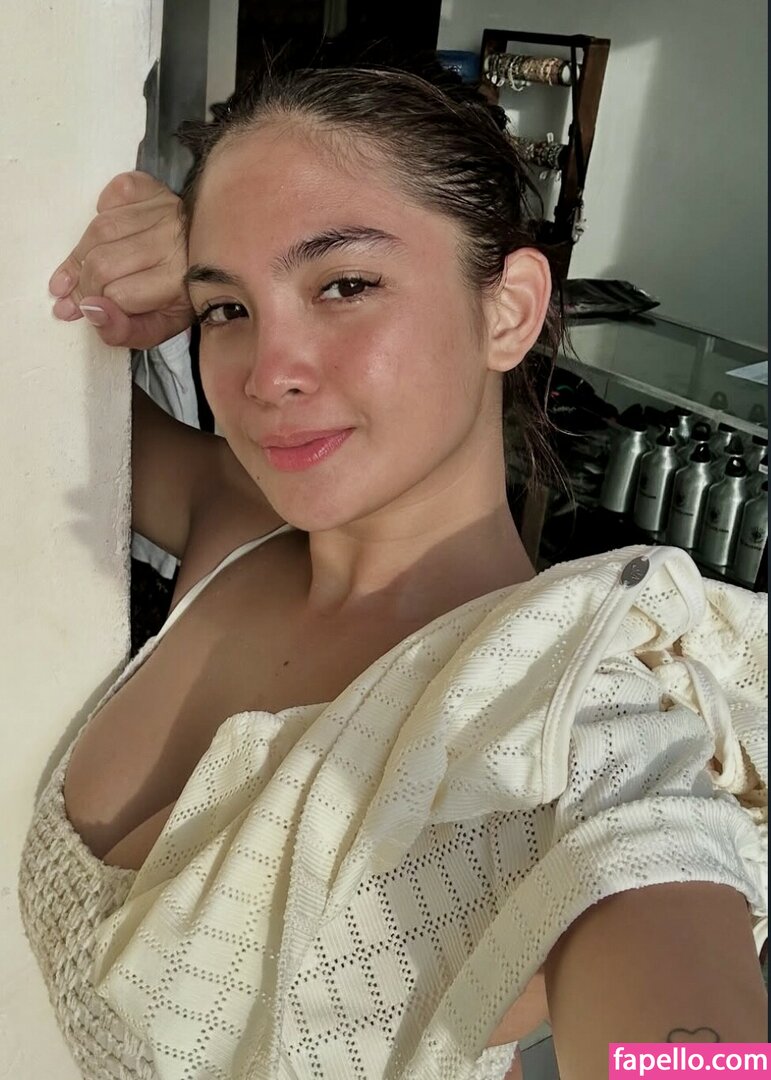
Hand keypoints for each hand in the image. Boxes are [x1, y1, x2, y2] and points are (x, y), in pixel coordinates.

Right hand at [49, 171, 193, 348]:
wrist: (213, 262)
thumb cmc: (182, 298)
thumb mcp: (159, 328)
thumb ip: (124, 331)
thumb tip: (90, 310)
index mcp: (178, 280)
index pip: (118, 294)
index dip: (95, 306)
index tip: (84, 311)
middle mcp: (172, 241)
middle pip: (102, 262)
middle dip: (83, 284)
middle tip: (76, 295)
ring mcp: (164, 209)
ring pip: (100, 228)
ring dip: (83, 252)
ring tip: (81, 271)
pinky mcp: (156, 189)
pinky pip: (116, 191)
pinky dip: (103, 208)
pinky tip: (109, 232)